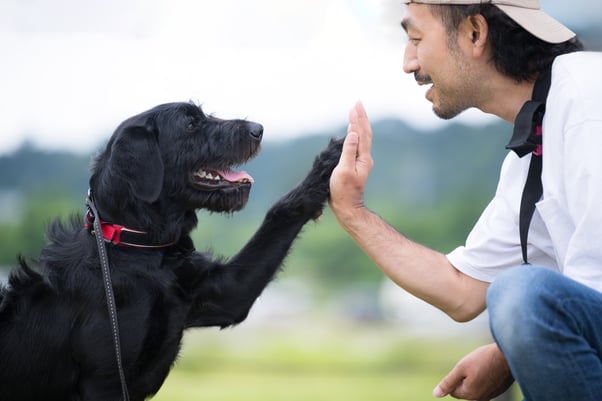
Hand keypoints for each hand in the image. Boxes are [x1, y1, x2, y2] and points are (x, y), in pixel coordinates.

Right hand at [329, 101, 373, 219]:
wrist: (347, 206)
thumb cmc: (343, 190)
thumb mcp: (344, 170)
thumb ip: (348, 151)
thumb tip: (353, 133)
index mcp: (363, 157)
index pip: (361, 133)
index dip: (358, 119)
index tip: (354, 105)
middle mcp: (365, 157)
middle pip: (364, 133)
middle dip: (360, 117)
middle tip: (357, 103)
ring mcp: (361, 161)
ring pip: (362, 138)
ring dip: (359, 124)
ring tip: (355, 113)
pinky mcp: (356, 165)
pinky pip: (358, 144)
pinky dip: (355, 134)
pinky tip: (352, 132)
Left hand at [433, 343, 513, 400]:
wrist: (509, 354)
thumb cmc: (484, 359)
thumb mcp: (461, 368)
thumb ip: (448, 382)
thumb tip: (436, 394)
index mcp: (470, 394)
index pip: (453, 390)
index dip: (456, 377)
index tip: (465, 367)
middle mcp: (481, 398)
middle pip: (465, 389)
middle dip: (466, 377)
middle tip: (474, 365)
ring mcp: (492, 395)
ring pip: (476, 386)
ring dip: (476, 377)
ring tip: (483, 365)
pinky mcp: (499, 389)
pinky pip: (486, 385)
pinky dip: (485, 377)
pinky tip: (490, 367)